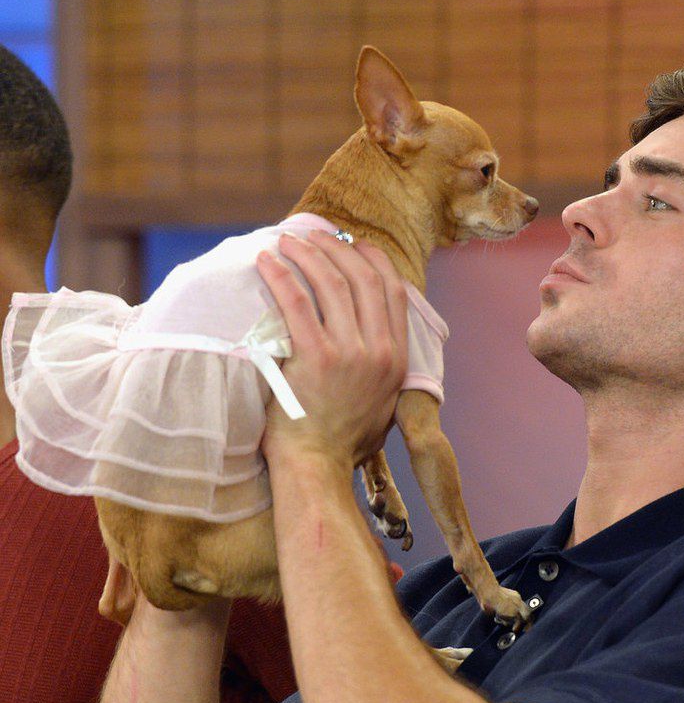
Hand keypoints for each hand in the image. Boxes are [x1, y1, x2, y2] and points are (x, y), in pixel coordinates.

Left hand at [256, 231, 408, 470]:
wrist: (318, 467)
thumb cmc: (343, 441)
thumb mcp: (382, 402)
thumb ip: (384, 368)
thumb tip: (374, 338)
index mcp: (398, 360)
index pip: (393, 292)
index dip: (373, 260)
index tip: (354, 244)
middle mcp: (381, 352)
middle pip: (363, 279)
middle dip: (338, 248)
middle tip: (314, 235)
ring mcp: (350, 354)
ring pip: (332, 284)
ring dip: (309, 254)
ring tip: (288, 241)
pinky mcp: (315, 359)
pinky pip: (297, 303)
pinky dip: (282, 276)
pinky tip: (267, 261)